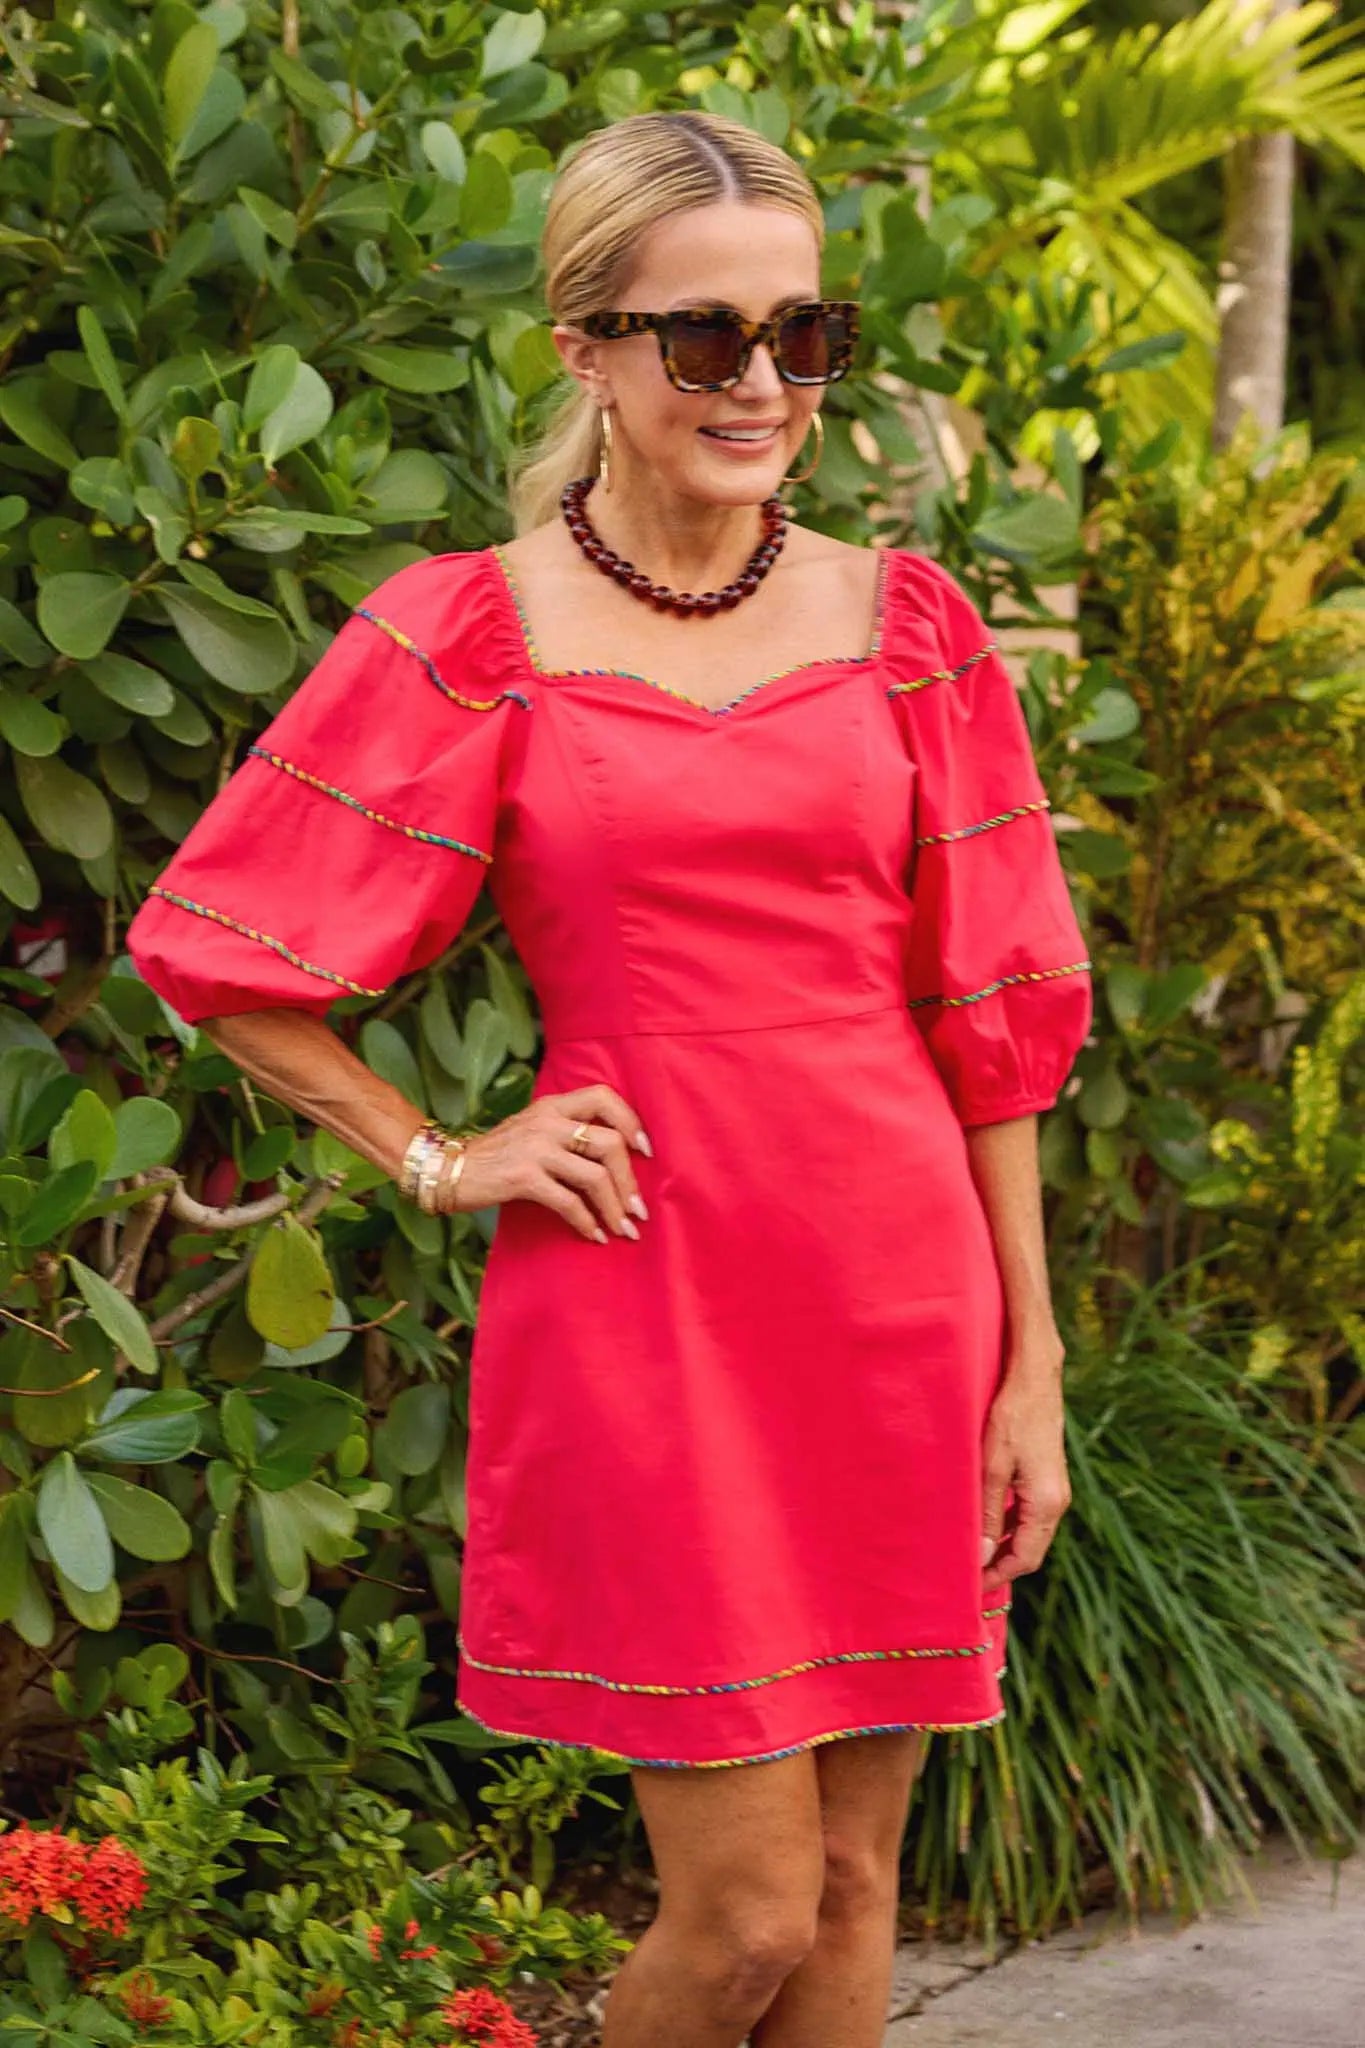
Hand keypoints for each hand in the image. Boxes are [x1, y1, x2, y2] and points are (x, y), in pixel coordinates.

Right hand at [439, 1084, 650, 1244]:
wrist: (448, 1169)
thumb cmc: (496, 1155)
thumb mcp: (532, 1129)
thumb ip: (565, 1130)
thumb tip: (614, 1154)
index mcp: (553, 1105)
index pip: (604, 1097)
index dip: (631, 1122)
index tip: (645, 1151)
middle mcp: (547, 1121)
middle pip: (609, 1143)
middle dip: (630, 1181)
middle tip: (637, 1209)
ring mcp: (535, 1148)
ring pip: (594, 1176)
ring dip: (615, 1207)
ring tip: (623, 1228)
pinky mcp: (524, 1178)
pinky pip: (568, 1202)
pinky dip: (586, 1222)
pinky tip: (593, 1236)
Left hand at [980, 1348, 1070, 1593]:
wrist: (1034, 1377)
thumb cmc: (1011, 1417)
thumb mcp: (991, 1467)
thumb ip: (987, 1513)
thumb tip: (981, 1555)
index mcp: (1047, 1504)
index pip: (1024, 1559)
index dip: (997, 1576)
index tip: (970, 1586)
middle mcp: (1057, 1502)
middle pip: (1030, 1551)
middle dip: (1000, 1565)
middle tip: (966, 1573)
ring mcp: (1054, 1489)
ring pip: (1029, 1533)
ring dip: (1003, 1546)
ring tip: (971, 1552)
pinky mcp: (1047, 1476)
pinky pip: (1030, 1514)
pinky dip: (1009, 1526)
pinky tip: (985, 1522)